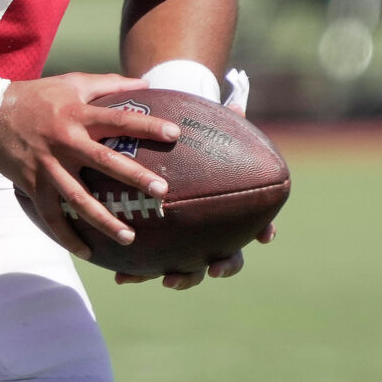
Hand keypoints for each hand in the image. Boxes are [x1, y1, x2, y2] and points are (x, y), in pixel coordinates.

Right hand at [0, 73, 178, 260]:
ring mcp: (48, 165)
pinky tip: (87, 251)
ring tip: (129, 237)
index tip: (175, 134)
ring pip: (78, 198)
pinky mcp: (32, 184)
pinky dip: (67, 236)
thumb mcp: (72, 82)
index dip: (147, 126)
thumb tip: (146, 83)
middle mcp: (65, 141)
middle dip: (134, 177)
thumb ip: (108, 83)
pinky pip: (51, 215)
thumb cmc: (37, 96)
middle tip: (161, 191)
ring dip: (104, 219)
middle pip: (104, 161)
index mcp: (78, 114)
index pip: (119, 119)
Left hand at [115, 73, 270, 288]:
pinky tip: (118, 275)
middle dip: (221, 266)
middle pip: (226, 255)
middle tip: (212, 268)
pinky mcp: (157, 248)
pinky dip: (136, 271)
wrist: (163, 157)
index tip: (264, 236)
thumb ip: (219, 119)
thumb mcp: (203, 128)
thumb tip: (234, 102)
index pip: (256, 223)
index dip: (263, 230)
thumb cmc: (191, 142)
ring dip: (178, 277)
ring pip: (187, 266)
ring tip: (165, 279)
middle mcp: (212, 232)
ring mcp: (186, 243)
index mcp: (229, 209)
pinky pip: (149, 264)